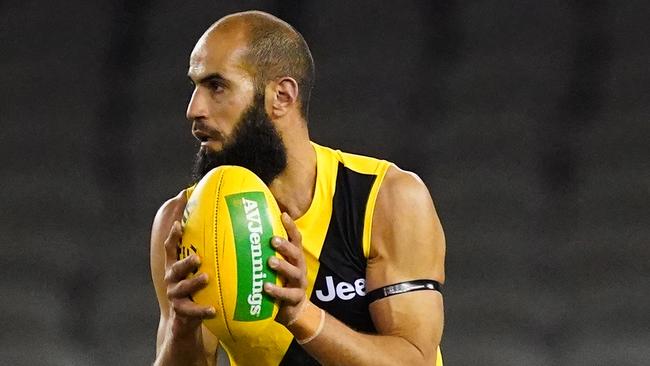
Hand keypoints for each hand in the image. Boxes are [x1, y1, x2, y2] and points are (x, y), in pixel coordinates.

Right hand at [163, 221, 215, 337]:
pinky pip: (192, 311)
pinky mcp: (181, 312)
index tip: (178, 225)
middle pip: (176, 268)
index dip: (173, 237)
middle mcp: (171, 279)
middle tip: (197, 258)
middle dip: (186, 262)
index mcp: (175, 267)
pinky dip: (202, 310)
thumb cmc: (196, 290)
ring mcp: (175, 296)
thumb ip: (206, 256)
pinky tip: (214, 310)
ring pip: (182, 288)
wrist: (184, 321)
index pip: (170, 249)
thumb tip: (226, 234)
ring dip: (194, 282)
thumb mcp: (197, 272)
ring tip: (205, 278)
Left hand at [264, 212, 308, 325]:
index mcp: (295, 257)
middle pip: (296, 253)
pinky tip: (265, 287)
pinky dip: (277, 291)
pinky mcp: (296, 298)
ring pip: (294, 272)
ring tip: (270, 261)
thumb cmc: (279, 282)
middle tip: (273, 240)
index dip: (291, 227)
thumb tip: (242, 235)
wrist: (292, 310)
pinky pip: (288, 294)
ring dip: (282, 266)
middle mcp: (299, 267)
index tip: (282, 214)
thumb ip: (264, 253)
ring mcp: (299, 283)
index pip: (296, 239)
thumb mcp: (274, 267)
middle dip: (285, 246)